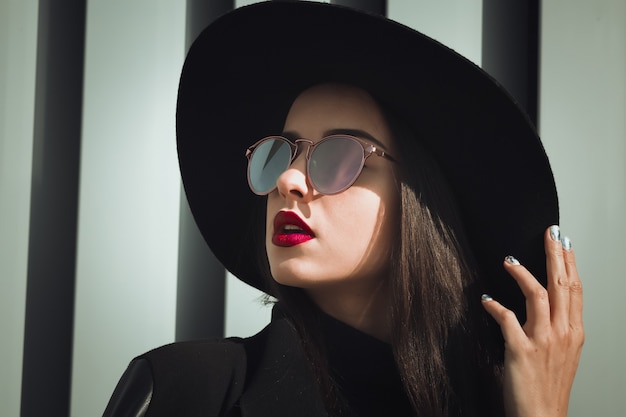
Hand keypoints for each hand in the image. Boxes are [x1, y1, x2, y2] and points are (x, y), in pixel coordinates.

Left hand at [481, 225, 583, 416]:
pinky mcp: (521, 350)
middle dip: (556, 255)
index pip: (575, 290)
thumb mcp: (562, 354)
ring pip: (538, 295)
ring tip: (509, 260)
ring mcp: (543, 341)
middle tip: (550, 233)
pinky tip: (486, 300)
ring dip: (522, 274)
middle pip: (562, 285)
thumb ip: (556, 328)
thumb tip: (544, 305)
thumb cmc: (548, 389)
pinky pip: (507, 319)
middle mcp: (562, 334)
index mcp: (573, 333)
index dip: (570, 263)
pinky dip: (495, 306)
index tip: (565, 242)